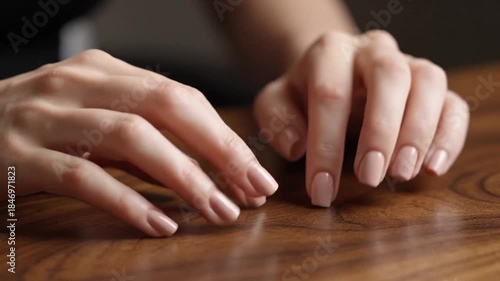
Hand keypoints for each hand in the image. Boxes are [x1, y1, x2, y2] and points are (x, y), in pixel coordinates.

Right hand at [0, 50, 277, 235]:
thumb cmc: (39, 127)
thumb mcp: (95, 118)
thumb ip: (143, 136)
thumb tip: (205, 165)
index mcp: (105, 71)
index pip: (181, 97)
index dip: (224, 136)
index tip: (254, 173)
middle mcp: (78, 84)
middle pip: (166, 107)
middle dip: (219, 150)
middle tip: (253, 189)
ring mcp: (46, 116)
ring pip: (131, 138)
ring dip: (184, 177)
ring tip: (218, 210)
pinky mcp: (18, 156)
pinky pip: (83, 177)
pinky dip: (127, 201)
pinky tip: (159, 223)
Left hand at [253, 30, 468, 206]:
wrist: (332, 72)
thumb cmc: (304, 93)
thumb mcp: (276, 103)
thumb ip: (276, 119)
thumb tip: (297, 147)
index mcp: (330, 51)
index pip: (330, 94)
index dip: (326, 147)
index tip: (322, 190)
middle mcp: (374, 50)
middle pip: (389, 77)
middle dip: (381, 131)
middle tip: (370, 178)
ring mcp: (408, 63)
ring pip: (428, 83)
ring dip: (418, 132)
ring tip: (402, 174)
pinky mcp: (432, 87)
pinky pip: (453, 104)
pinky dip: (448, 136)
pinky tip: (432, 168)